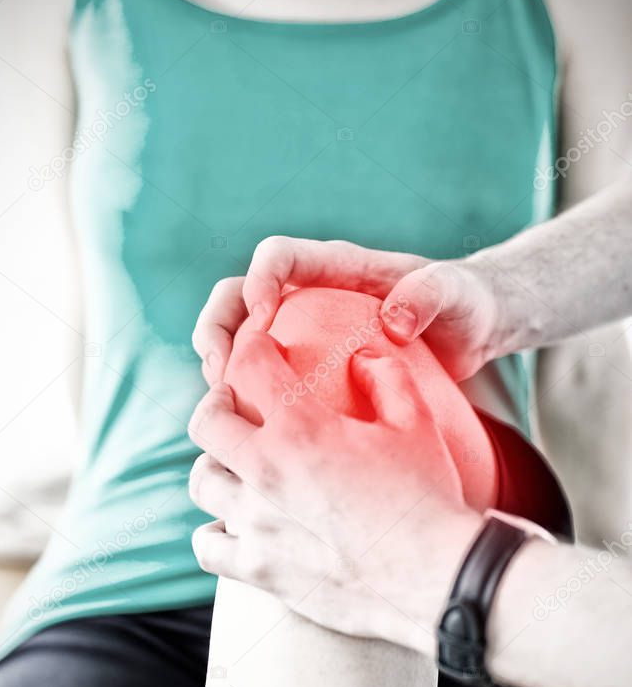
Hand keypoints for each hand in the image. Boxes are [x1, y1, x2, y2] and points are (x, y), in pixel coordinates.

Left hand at [188, 330, 479, 654]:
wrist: (437, 578)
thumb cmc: (429, 497)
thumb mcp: (416, 423)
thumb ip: (385, 376)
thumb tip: (361, 353)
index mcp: (302, 429)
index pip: (248, 366)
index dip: (250, 344)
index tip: (260, 345)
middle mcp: (267, 472)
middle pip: (206, 421)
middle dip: (217, 401)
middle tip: (236, 402)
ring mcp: (257, 524)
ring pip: (202, 481)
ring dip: (216, 465)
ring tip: (237, 464)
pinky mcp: (260, 569)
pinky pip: (207, 545)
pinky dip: (215, 531)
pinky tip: (234, 525)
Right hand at [242, 236, 503, 380]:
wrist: (470, 330)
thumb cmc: (462, 304)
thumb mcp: (455, 294)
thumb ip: (428, 294)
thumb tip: (393, 321)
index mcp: (335, 266)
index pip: (278, 257)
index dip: (258, 279)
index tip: (262, 316)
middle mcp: (308, 293)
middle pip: (236, 295)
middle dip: (216, 327)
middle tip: (219, 371)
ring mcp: (303, 330)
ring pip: (239, 338)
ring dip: (220, 366)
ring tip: (223, 402)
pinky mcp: (307, 365)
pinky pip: (264, 377)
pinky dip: (247, 396)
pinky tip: (253, 429)